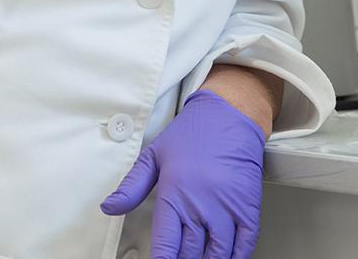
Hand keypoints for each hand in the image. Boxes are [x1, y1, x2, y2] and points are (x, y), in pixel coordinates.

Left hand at [100, 89, 265, 258]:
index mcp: (174, 196)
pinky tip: (228, 256)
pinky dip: (236, 256)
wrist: (231, 114)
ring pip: (217, 254)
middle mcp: (200, 206)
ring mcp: (226, 208)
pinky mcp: (248, 206)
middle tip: (180, 258)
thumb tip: (110, 207)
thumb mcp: (154, 155)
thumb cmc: (195, 132)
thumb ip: (131, 187)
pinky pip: (245, 244)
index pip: (165, 248)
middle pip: (190, 255)